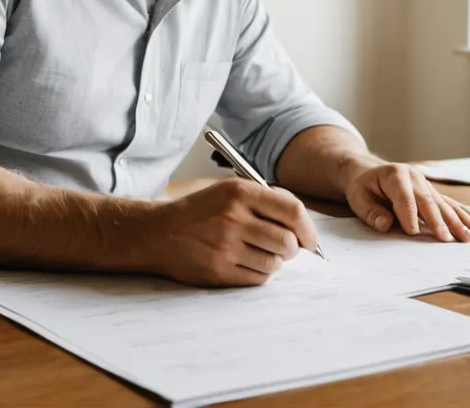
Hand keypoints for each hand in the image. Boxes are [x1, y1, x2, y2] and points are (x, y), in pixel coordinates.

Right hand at [141, 178, 319, 286]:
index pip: (292, 211)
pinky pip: (258, 278)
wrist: (159, 233)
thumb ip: (266, 201)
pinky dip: (259, 273)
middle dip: (293, 248)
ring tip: (260, 253)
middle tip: (286, 248)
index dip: (308, 229)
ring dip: (275, 261)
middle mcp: (234, 218)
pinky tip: (246, 263)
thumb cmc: (200, 211)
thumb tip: (302, 224)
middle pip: (287, 241)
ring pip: (275, 262)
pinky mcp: (219, 271)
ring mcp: (226, 247)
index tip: (310, 239)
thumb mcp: (230, 191)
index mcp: (240, 193)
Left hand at [343, 161, 469, 241]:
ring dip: (461, 221)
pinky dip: (468, 215)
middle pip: (430, 202)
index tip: (414, 234)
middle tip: (450, 240)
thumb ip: (371, 211)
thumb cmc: (363, 187)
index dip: (409, 215)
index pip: (405, 198)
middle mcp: (415, 177)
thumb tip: (386, 224)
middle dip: (441, 222)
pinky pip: (453, 205)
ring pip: (445, 205)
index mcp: (396, 175)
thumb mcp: (358, 198)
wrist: (368, 173)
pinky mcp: (434, 193)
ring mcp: (427, 184)